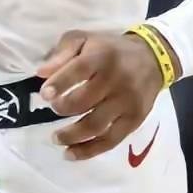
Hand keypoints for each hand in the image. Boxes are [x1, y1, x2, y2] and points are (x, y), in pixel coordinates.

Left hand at [35, 30, 166, 160]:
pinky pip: (110, 140)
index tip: (44, 94)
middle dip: (63, 108)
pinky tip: (70, 153)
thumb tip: (41, 73)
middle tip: (53, 108)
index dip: (60, 83)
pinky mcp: (134, 120)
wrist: (152, 58)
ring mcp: (127, 102)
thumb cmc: (109, 48)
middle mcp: (116, 80)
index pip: (79, 70)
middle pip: (85, 101)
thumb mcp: (84, 39)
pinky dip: (88, 150)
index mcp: (102, 56)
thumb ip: (61, 53)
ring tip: (55, 138)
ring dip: (72, 135)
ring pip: (96, 125)